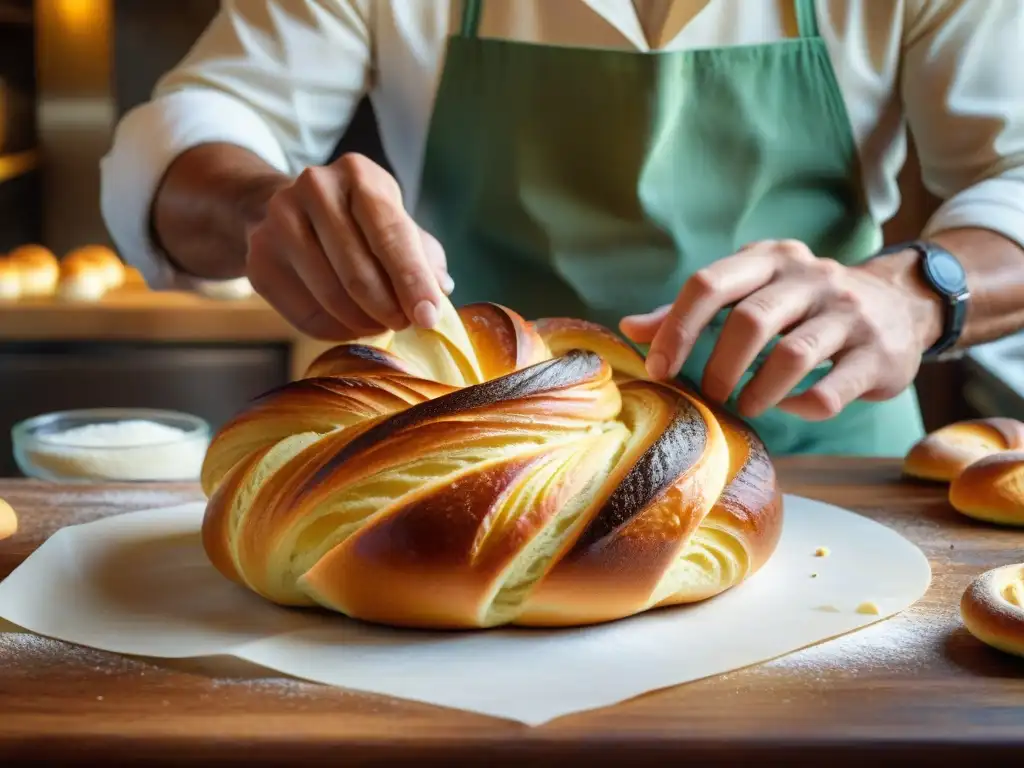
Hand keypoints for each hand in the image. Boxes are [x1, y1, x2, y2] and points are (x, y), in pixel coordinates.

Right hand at [246, 153, 452, 339]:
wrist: (288, 210)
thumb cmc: (358, 222)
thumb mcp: (395, 223)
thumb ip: (423, 255)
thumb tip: (440, 288)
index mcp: (359, 174)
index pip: (391, 234)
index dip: (412, 281)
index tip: (428, 317)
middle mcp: (315, 188)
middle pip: (358, 271)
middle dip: (389, 309)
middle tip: (404, 324)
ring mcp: (279, 221)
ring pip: (331, 297)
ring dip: (364, 323)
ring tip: (380, 324)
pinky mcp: (259, 259)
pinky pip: (305, 314)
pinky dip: (337, 330)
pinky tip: (351, 325)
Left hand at [620, 239, 943, 420]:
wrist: (900, 305)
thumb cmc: (803, 305)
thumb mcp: (751, 292)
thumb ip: (692, 310)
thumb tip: (630, 328)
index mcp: (770, 259)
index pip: (710, 283)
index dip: (676, 328)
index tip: (658, 369)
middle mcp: (811, 277)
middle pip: (750, 320)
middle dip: (718, 366)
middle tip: (709, 396)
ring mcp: (850, 314)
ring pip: (792, 356)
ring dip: (757, 392)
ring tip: (744, 406)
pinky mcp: (878, 354)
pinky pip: (830, 390)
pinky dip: (801, 406)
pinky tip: (791, 407)